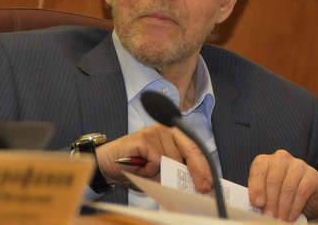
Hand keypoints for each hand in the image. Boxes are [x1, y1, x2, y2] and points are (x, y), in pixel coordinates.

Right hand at [95, 124, 211, 191]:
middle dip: (197, 172)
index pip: (195, 148)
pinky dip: (149, 169)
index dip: (204, 166)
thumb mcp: (160, 173)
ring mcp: (155, 132)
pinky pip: (156, 160)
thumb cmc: (135, 168)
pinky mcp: (144, 138)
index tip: (209, 184)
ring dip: (161, 172)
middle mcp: (166, 130)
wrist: (108, 165)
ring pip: (171, 159)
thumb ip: (176, 174)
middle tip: (201, 188)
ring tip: (147, 171)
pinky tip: (140, 167)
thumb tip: (195, 186)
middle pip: (189, 150)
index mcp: (173, 136)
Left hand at [248, 150, 317, 221]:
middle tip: (269, 216)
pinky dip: (295, 207)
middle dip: (270, 201)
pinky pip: (302, 191)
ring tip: (280, 219)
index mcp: (265, 161)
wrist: (306, 196)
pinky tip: (291, 216)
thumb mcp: (266, 193)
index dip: (257, 187)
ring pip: (288, 187)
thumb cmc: (280, 193)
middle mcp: (281, 159)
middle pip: (273, 179)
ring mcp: (298, 165)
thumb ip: (260, 196)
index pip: (258, 170)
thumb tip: (257, 206)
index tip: (257, 203)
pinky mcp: (312, 175)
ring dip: (283, 207)